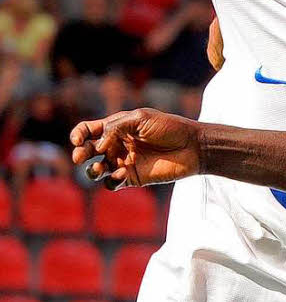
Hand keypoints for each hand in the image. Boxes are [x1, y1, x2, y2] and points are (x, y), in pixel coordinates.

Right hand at [69, 108, 202, 188]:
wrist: (192, 146)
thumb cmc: (169, 127)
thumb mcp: (141, 118)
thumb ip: (116, 127)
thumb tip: (97, 146)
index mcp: (116, 127)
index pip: (88, 130)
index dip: (78, 135)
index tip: (78, 140)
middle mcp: (116, 145)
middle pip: (87, 151)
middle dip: (79, 154)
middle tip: (81, 156)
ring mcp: (123, 162)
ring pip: (96, 170)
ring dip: (91, 170)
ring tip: (100, 168)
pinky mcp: (132, 178)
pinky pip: (112, 183)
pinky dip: (111, 181)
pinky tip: (122, 174)